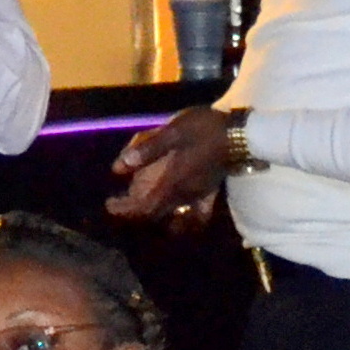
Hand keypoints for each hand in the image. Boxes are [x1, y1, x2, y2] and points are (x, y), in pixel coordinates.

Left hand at [108, 107, 235, 227]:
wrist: (239, 134)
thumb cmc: (204, 130)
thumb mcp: (172, 133)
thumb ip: (146, 150)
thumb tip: (118, 168)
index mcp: (172, 182)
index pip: (142, 207)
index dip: (123, 210)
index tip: (110, 204)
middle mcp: (183, 195)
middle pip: (154, 214)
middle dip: (135, 213)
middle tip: (121, 203)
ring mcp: (197, 195)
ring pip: (172, 216)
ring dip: (155, 215)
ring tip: (143, 206)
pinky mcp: (209, 192)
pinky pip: (197, 214)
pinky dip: (184, 219)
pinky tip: (179, 213)